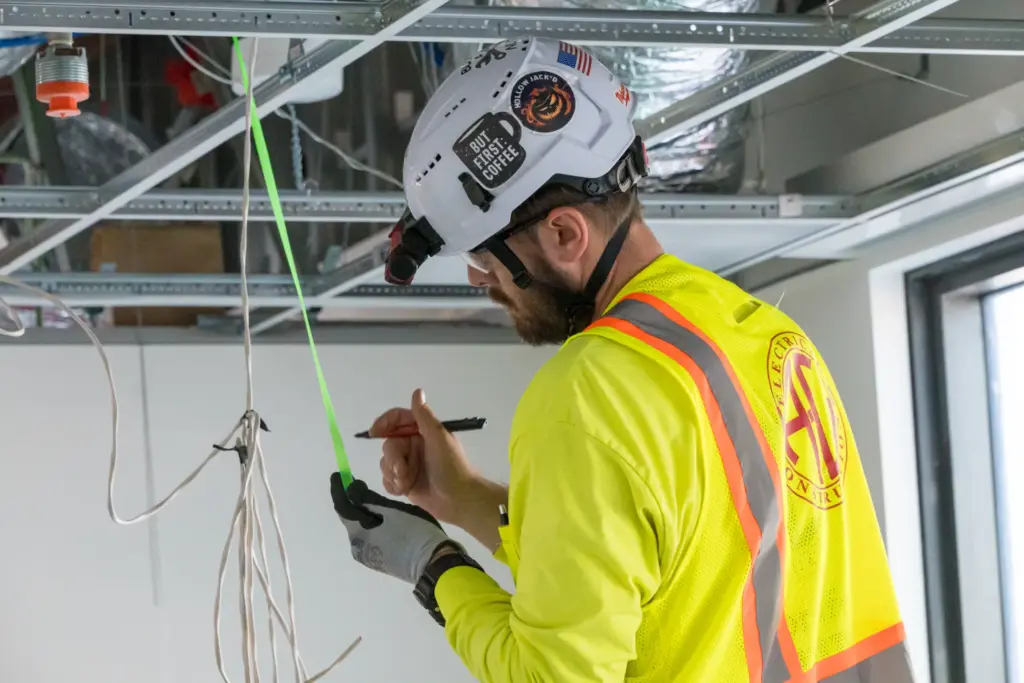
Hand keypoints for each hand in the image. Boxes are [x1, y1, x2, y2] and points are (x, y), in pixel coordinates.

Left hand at [330, 474, 451, 583]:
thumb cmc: (413, 533)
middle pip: (351, 519)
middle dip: (353, 501)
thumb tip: (350, 489)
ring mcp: (368, 556)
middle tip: (359, 484)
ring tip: (373, 501)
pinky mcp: (379, 561)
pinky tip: (382, 519)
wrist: (433, 563)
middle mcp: (358, 547)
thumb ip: (369, 500)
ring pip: (361, 528)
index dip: (338, 490)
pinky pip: (370, 537)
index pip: (342, 507)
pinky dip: (371, 524)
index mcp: (358, 534)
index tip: (338, 475)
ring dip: (364, 513)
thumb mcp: (392, 511)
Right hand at [371, 389, 482, 525]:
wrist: (459, 500)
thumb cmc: (451, 466)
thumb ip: (424, 416)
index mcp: (422, 431)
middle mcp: (413, 445)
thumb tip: (417, 391)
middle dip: (393, 459)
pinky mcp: (405, 482)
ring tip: (407, 483)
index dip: (384, 423)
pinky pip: (387, 479)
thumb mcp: (439, 438)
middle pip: (388, 444)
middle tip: (402, 470)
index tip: (374, 433)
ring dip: (393, 474)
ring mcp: (408, 464)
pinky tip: (404, 490)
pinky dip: (393, 485)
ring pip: (385, 463)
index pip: (397, 419)